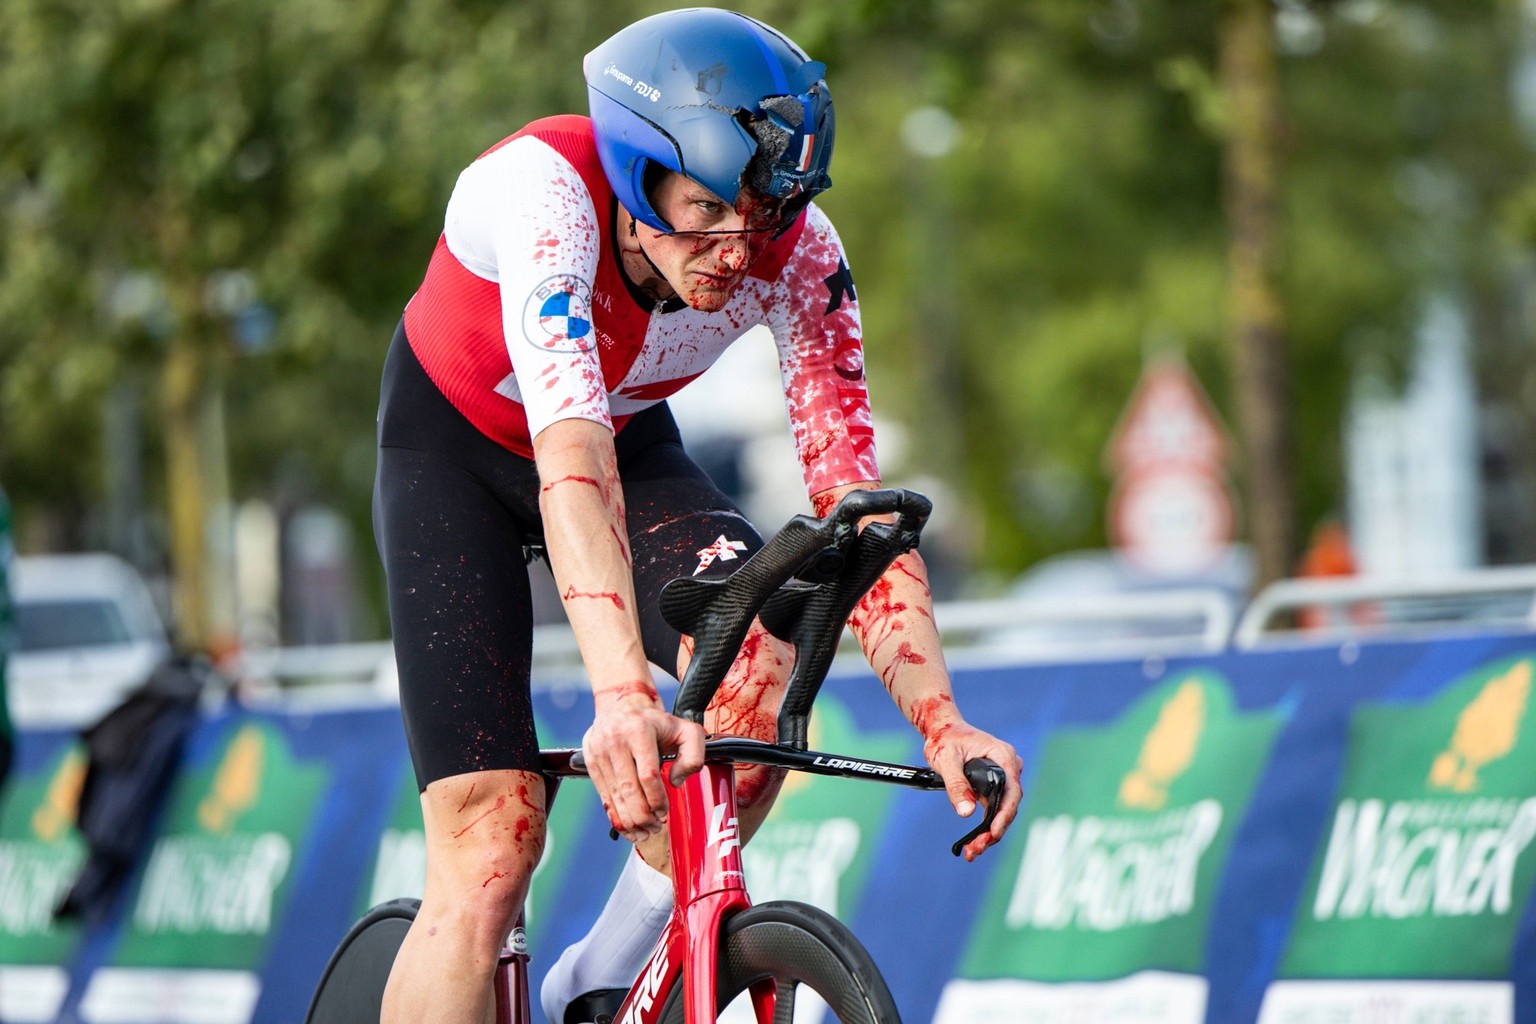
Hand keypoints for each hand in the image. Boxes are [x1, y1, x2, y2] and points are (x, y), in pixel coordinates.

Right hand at [582, 692, 706, 840]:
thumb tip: (676, 782)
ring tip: (644, 832)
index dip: (657, 799)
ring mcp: (599, 751)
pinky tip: (628, 827)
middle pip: (628, 789)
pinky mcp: (590, 761)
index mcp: (639, 730)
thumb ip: (694, 755)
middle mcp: (615, 740)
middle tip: (655, 828)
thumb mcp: (686, 730)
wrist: (622, 705)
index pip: (647, 774)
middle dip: (643, 815)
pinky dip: (615, 815)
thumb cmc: (657, 723)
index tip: (664, 811)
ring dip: (629, 820)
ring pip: (614, 796)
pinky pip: (603, 795)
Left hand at [922, 720, 1022, 861]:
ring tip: (973, 851)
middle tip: (977, 849)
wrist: (942, 728)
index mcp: (1003, 756)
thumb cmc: (944, 738)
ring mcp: (1003, 777)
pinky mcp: (994, 786)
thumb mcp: (945, 759)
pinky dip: (985, 826)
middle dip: (995, 830)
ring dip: (990, 832)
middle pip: (1009, 805)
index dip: (1004, 814)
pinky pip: (994, 809)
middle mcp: (1008, 767)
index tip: (994, 832)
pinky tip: (975, 842)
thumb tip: (966, 812)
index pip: (1012, 791)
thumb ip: (956, 785)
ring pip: (1002, 810)